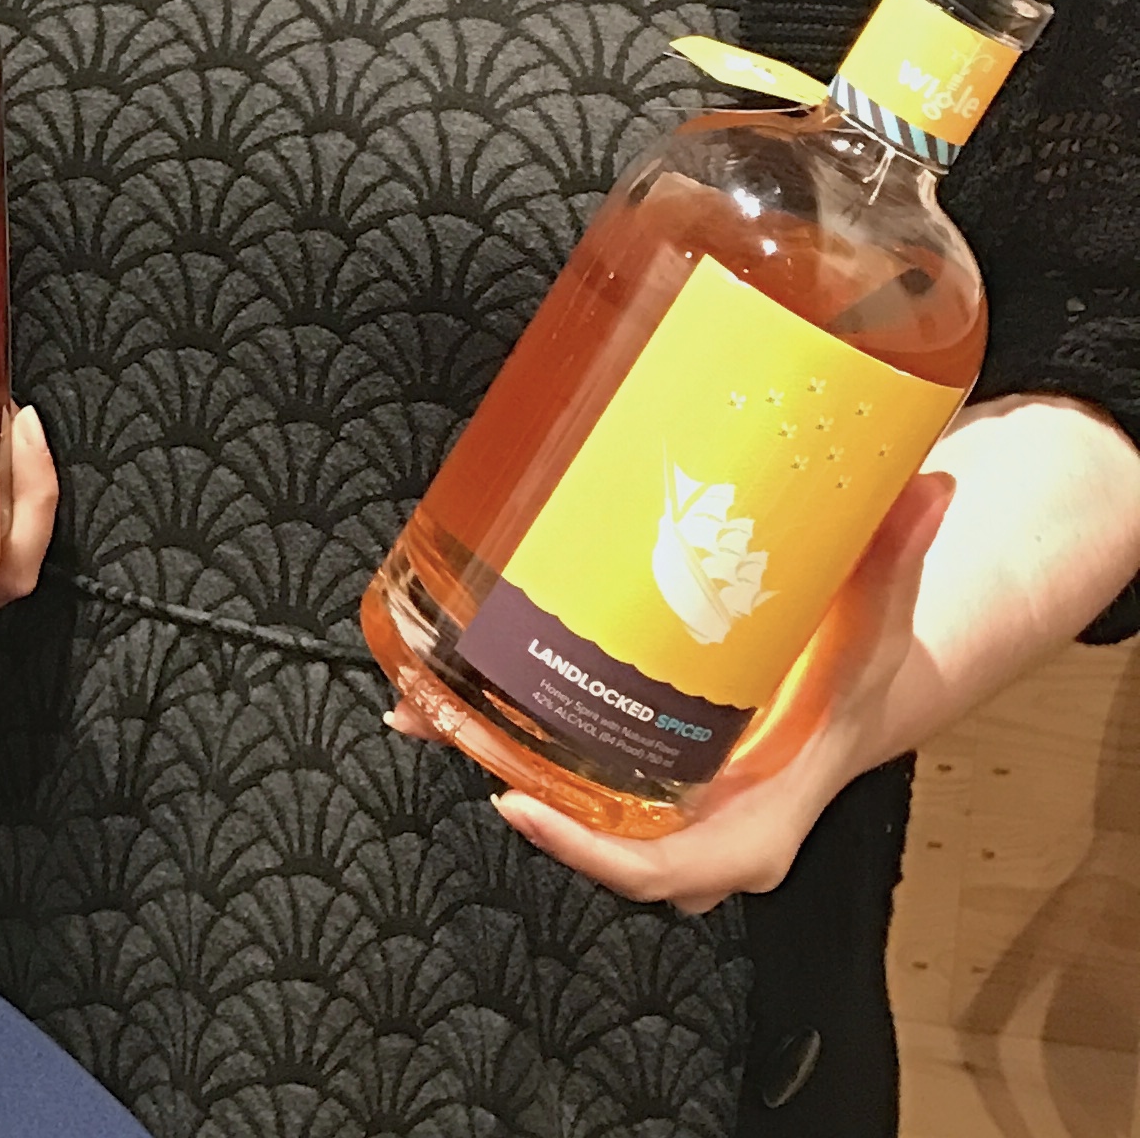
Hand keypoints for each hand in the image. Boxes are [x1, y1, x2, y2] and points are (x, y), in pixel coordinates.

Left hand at [404, 472, 952, 913]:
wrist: (843, 690)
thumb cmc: (850, 669)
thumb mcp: (873, 623)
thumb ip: (895, 553)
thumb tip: (932, 483)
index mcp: (755, 819)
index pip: (662, 867)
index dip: (587, 852)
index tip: (518, 805)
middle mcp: (696, 827)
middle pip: (590, 840)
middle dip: (511, 791)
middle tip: (440, 726)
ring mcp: (658, 804)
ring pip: (564, 806)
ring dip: (490, 759)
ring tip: (418, 706)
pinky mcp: (631, 769)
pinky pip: (559, 772)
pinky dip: (500, 738)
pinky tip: (439, 696)